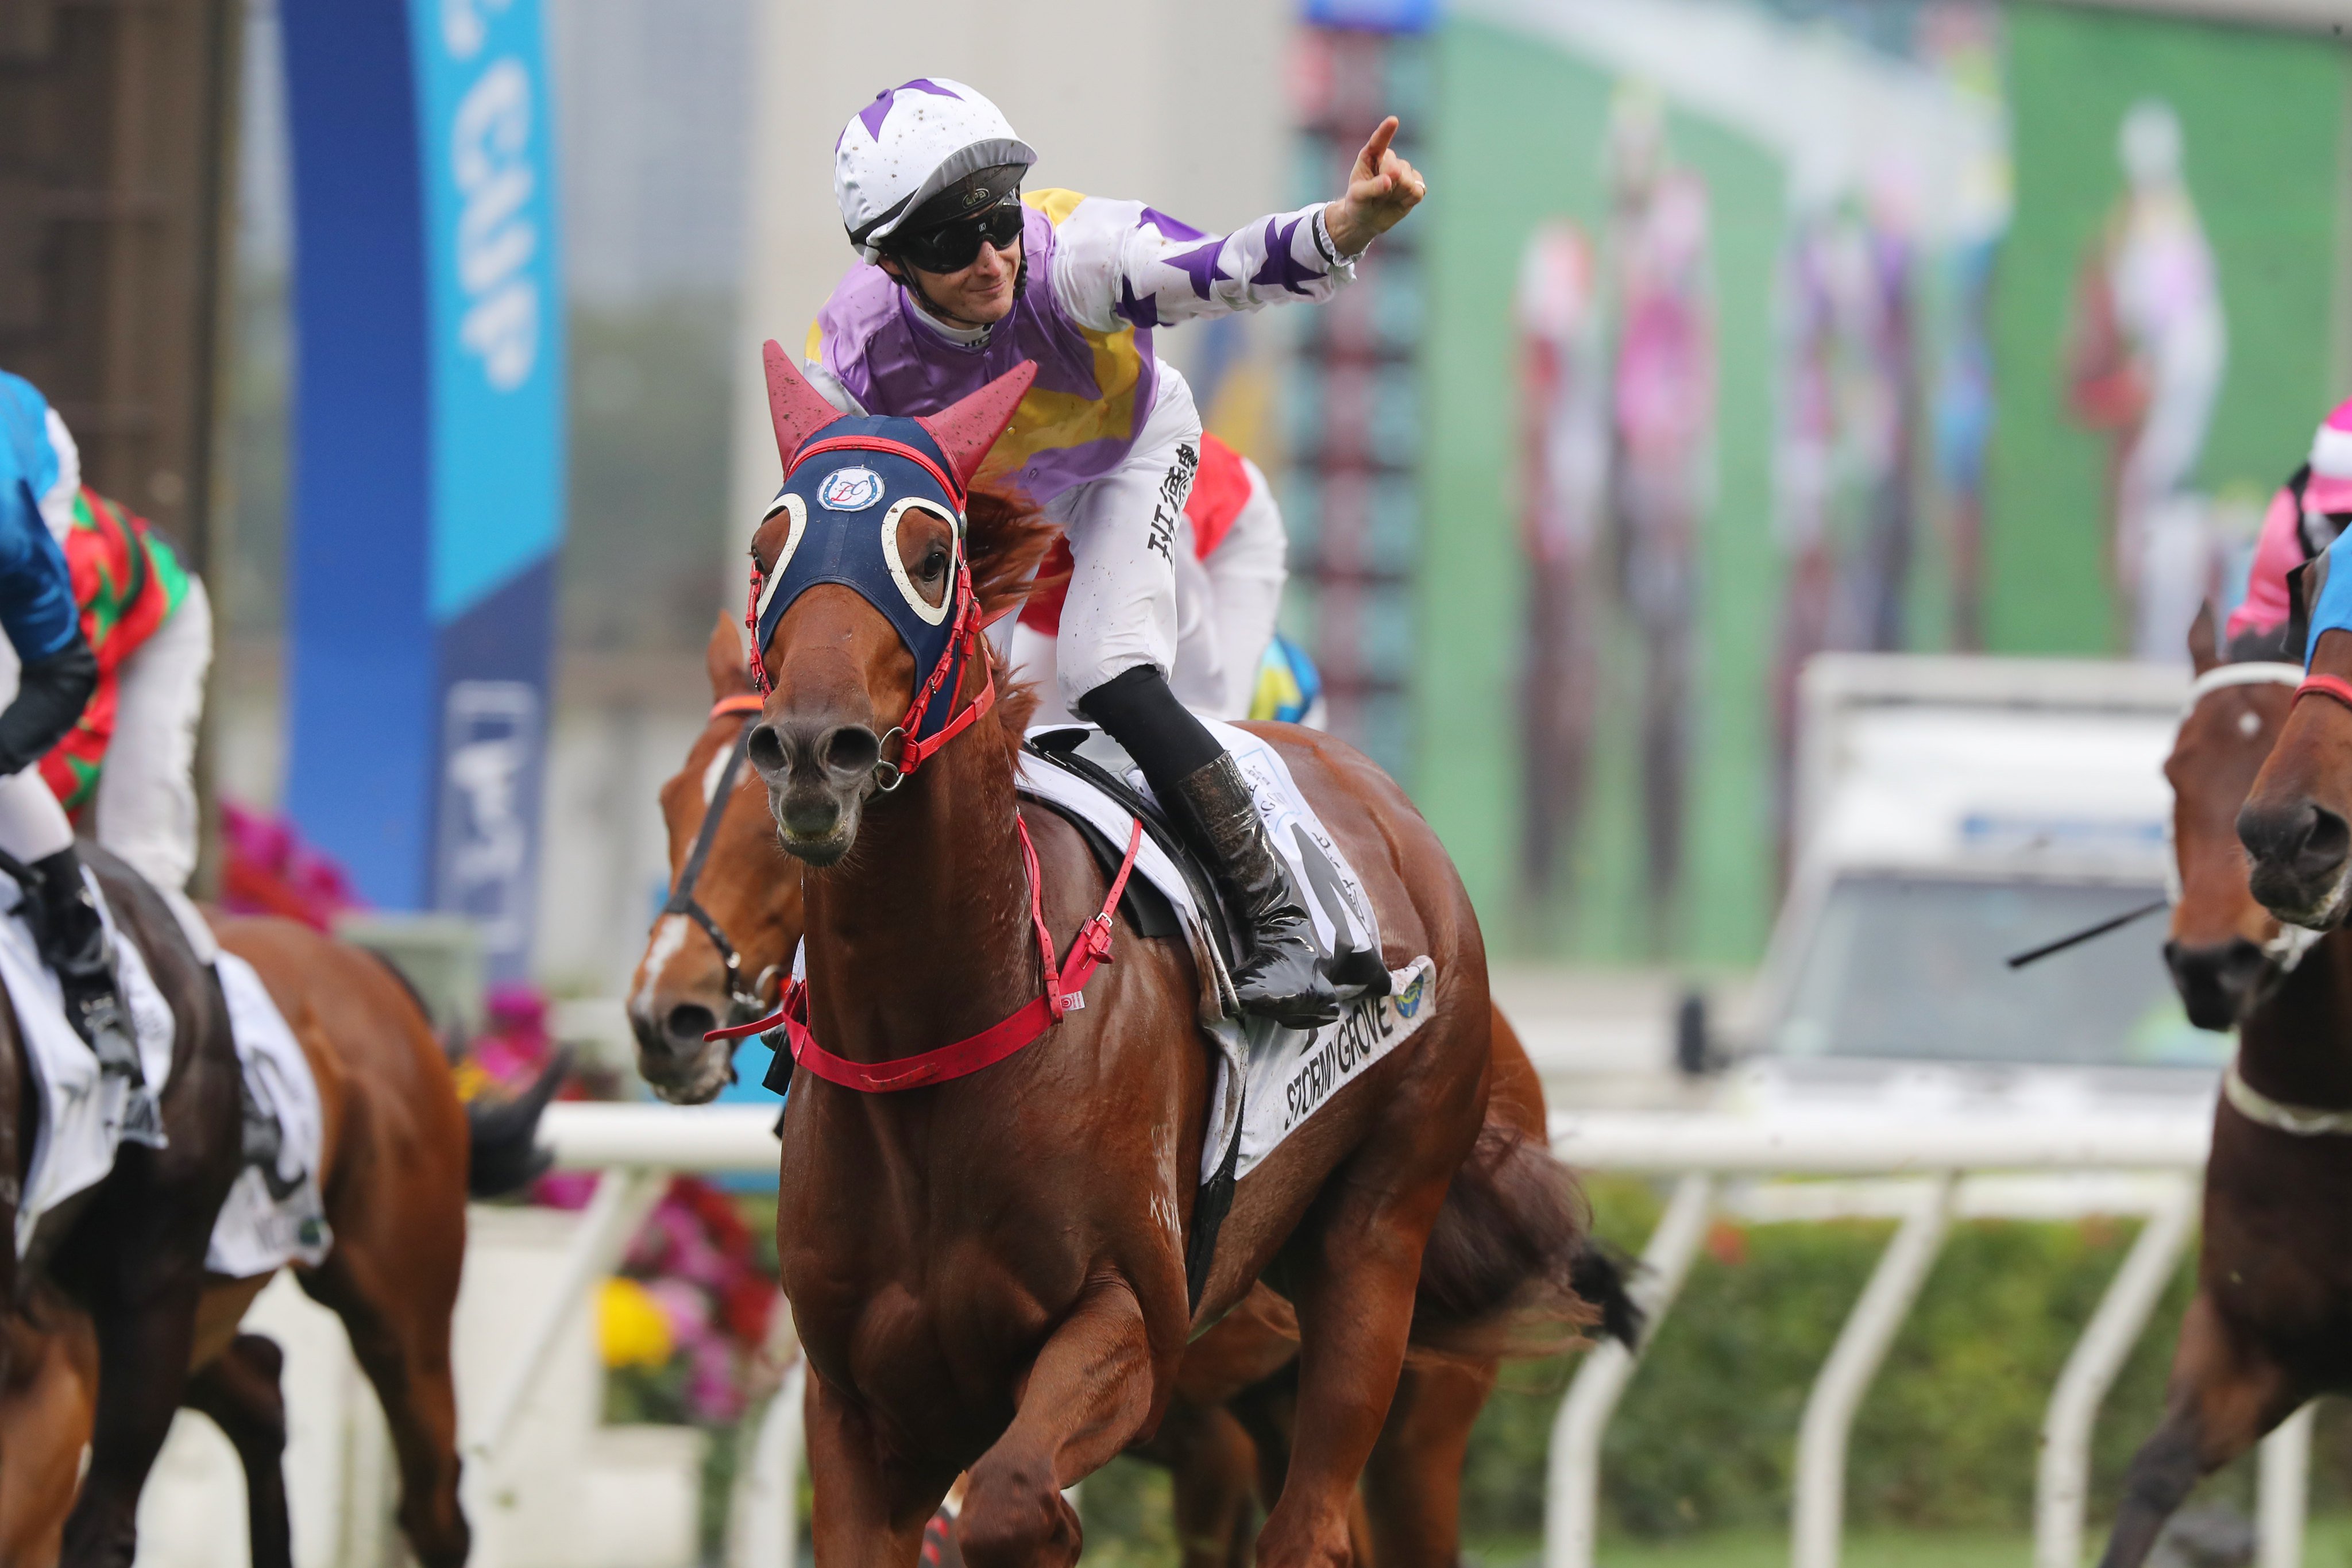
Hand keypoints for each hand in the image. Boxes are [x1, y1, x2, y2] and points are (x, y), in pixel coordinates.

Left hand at [1323, 117, 1426, 256]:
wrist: (1367, 219)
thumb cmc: (1358, 203)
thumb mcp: (1357, 197)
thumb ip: (1371, 187)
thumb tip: (1389, 180)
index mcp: (1371, 156)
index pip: (1379, 142)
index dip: (1386, 131)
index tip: (1393, 121)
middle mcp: (1389, 160)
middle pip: (1396, 167)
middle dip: (1389, 182)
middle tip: (1376, 194)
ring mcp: (1404, 172)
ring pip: (1408, 180)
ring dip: (1396, 194)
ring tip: (1385, 198)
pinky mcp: (1415, 186)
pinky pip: (1419, 190)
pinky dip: (1409, 199)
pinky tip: (1400, 201)